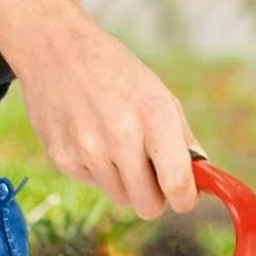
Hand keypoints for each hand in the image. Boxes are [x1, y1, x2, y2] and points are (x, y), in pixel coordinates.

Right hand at [0, 0, 207, 218]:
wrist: (55, 50)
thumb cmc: (113, 71)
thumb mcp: (158, 94)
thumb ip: (183, 140)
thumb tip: (200, 181)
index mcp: (153, 116)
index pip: (177, 185)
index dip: (185, 198)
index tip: (183, 196)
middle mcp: (119, 136)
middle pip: (148, 205)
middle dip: (154, 194)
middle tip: (147, 170)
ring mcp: (86, 149)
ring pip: (119, 197)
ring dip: (122, 180)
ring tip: (111, 143)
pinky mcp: (61, 157)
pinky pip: (91, 183)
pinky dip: (94, 168)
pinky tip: (87, 135)